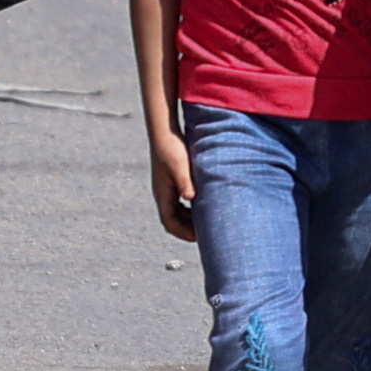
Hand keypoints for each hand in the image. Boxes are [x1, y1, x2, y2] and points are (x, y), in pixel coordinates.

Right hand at [147, 127, 197, 242]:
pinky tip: (204, 203)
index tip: (199, 239)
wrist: (164, 131)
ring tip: (208, 221)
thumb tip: (190, 197)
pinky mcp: (172, 180)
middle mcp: (163, 193)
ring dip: (190, 218)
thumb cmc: (172, 147)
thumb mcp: (181, 165)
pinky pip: (180, 201)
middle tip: (206, 234)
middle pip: (173, 220)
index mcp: (163, 194)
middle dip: (188, 229)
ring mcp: (166, 187)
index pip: (170, 223)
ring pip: (177, 211)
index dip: (183, 233)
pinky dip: (190, 207)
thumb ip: (186, 182)